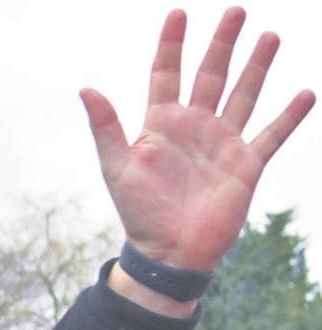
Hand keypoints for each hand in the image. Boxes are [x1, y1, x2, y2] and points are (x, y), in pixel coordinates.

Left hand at [82, 8, 313, 272]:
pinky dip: (289, 116)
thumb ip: (106, 127)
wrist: (169, 251)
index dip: (171, 45)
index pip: (166, 74)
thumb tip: (86, 89)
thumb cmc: (138, 212)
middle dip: (223, 43)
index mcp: (161, 124)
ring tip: (269, 36)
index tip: (177, 14)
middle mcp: (194, 127)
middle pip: (210, 75)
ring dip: (257, 67)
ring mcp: (222, 143)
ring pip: (243, 95)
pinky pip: (272, 134)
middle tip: (236, 11)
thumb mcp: (117, 167)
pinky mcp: (246, 165)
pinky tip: (305, 93)